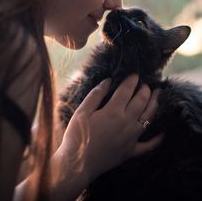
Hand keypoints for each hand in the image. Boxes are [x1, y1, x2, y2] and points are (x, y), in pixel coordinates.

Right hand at [51, 75, 161, 199]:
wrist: (77, 165)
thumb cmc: (77, 136)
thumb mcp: (82, 112)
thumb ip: (96, 95)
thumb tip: (108, 81)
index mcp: (113, 112)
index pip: (127, 91)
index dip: (132, 80)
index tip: (135, 74)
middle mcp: (126, 123)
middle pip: (141, 102)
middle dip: (145, 90)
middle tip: (146, 84)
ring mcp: (131, 138)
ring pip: (148, 118)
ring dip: (154, 104)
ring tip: (158, 95)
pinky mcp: (130, 152)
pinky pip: (148, 146)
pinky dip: (157, 140)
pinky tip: (163, 134)